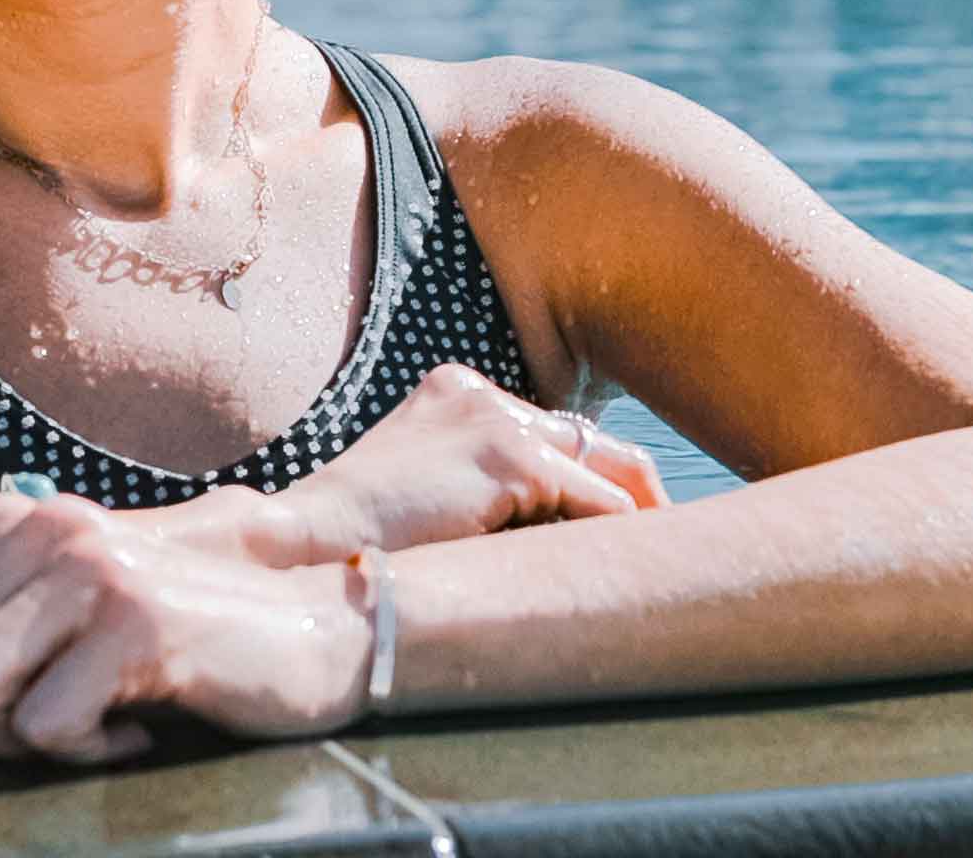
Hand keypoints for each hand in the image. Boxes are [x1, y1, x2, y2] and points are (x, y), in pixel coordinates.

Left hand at [0, 492, 372, 763]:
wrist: (310, 635)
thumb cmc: (171, 647)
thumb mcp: (47, 650)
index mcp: (8, 522)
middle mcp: (42, 529)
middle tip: (39, 736)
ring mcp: (89, 570)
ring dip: (16, 746)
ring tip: (82, 733)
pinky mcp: (136, 623)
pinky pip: (45, 729)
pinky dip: (82, 756)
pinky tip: (132, 735)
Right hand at [265, 364, 669, 559]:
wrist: (300, 551)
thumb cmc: (354, 550)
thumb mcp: (424, 500)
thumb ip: (484, 497)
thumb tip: (571, 538)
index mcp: (455, 396)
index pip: (553, 437)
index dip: (597, 490)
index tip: (630, 536)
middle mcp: (479, 392)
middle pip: (596, 445)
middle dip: (639, 503)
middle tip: (671, 559)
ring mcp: (495, 418)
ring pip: (607, 474)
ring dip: (634, 529)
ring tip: (660, 574)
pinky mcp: (510, 456)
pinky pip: (599, 506)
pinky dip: (617, 544)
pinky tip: (623, 580)